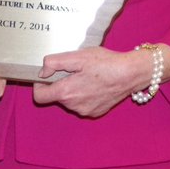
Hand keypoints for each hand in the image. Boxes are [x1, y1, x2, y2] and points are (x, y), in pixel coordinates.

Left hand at [30, 46, 150, 117]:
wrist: (130, 74)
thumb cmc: (105, 63)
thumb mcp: (77, 56)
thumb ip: (54, 63)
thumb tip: (41, 72)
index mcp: (66, 92)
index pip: (39, 97)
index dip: (39, 85)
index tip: (47, 76)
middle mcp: (74, 106)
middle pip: (56, 96)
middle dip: (60, 83)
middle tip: (74, 70)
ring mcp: (86, 111)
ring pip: (69, 100)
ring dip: (73, 89)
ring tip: (87, 75)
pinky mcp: (96, 112)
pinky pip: (82, 104)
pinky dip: (84, 95)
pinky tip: (95, 84)